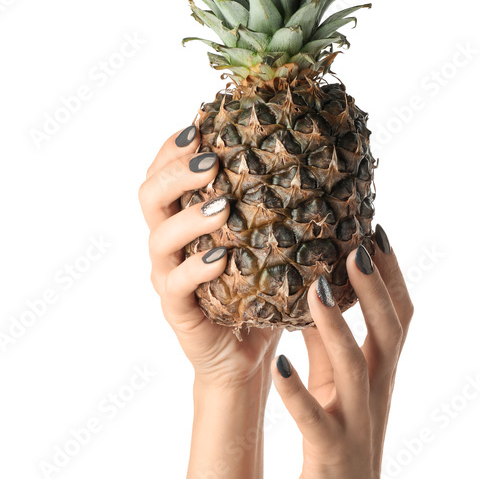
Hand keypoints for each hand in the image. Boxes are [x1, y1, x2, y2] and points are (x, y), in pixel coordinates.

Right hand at [139, 125, 281, 389]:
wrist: (247, 355)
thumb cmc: (262, 289)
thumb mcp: (270, 239)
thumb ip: (280, 202)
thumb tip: (329, 154)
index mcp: (183, 215)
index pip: (163, 168)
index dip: (175, 145)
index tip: (202, 123)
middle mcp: (168, 240)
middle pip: (150, 194)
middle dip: (176, 171)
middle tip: (211, 160)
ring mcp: (167, 275)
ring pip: (159, 236)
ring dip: (190, 216)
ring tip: (222, 205)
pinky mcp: (178, 311)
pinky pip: (176, 285)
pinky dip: (195, 269)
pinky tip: (221, 258)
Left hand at [272, 229, 412, 478]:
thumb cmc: (339, 438)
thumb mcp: (338, 382)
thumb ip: (330, 339)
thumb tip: (315, 287)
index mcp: (380, 369)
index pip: (397, 312)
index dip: (391, 273)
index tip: (377, 228)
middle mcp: (376, 388)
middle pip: (387, 330)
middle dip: (373, 287)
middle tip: (357, 244)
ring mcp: (356, 419)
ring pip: (352, 367)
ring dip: (335, 327)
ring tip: (315, 290)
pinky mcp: (330, 450)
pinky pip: (313, 419)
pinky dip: (296, 392)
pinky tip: (278, 365)